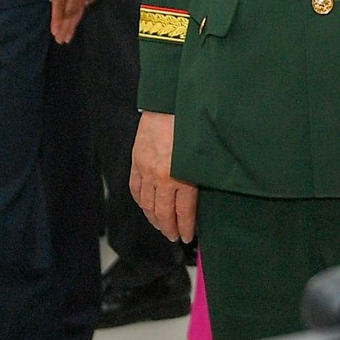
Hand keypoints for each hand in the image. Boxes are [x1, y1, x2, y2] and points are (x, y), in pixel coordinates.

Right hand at [130, 110, 197, 242]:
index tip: (188, 237)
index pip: (183, 212)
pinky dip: (141, 201)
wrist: (170, 101)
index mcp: (181, 177)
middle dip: (169, 228)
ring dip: (154, 218)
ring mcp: (146, 169)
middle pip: (163, 212)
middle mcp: (161, 177)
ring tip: (161, 226)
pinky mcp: (136, 161)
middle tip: (174, 237)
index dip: (186, 228)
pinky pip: (135, 189)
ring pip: (147, 204)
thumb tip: (202, 197)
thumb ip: (201, 176)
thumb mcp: (204, 153)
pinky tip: (146, 207)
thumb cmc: (193, 125)